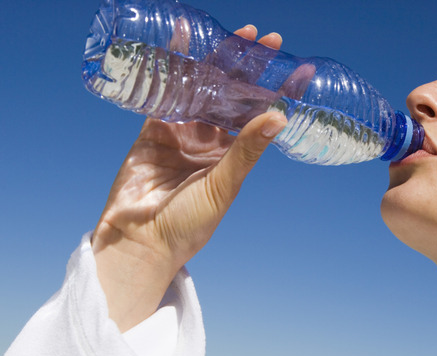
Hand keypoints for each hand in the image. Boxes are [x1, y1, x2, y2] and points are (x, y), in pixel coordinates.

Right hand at [92, 26, 287, 330]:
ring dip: (217, 60)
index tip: (296, 68)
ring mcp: (181, 132)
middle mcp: (209, 141)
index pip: (258, 116)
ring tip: (237, 34)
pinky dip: (174, 64)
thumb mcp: (224, 185)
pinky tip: (184, 38)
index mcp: (231, 156)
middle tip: (265, 39)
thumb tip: (279, 116)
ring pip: (202, 88)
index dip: (276, 92)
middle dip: (248, 68)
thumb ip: (246, 149)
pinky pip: (165, 91)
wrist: (140, 240)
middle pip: (231, 95)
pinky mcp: (153, 128)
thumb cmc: (188, 224)